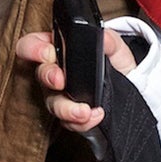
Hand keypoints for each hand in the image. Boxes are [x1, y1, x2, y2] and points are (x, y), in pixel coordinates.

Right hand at [15, 29, 136, 133]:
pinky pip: (69, 122)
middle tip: (60, 81)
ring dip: (66, 109)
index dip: (33, 47)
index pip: (33, 44)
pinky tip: (96, 116)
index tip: (47, 52)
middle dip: (48, 76)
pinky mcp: (70, 116)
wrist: (128, 89)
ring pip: (53, 104)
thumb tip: (104, 39)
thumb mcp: (116, 47)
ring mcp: (59, 96)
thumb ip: (110, 40)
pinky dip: (83, 122)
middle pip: (40, 74)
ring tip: (84, 111)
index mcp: (59, 50)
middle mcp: (54, 72)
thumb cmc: (115, 64)